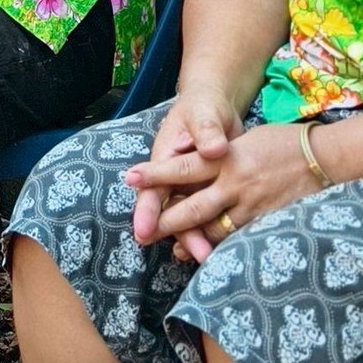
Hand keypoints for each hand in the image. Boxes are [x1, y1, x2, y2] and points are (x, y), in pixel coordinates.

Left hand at [126, 122, 315, 262]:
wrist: (319, 156)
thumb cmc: (278, 143)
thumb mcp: (242, 141)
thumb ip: (216, 156)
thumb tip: (188, 162)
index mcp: (225, 158)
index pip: (182, 167)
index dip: (155, 174)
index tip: (129, 177)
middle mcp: (234, 184)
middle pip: (192, 207)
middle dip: (164, 221)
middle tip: (141, 233)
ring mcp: (251, 206)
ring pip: (214, 229)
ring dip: (190, 240)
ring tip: (171, 250)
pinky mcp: (266, 222)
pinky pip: (239, 239)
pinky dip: (220, 247)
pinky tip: (207, 255)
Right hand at [127, 84, 242, 253]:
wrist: (214, 104)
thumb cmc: (203, 107)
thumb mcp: (203, 112)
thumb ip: (207, 130)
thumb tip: (212, 149)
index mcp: (166, 155)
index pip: (153, 186)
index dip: (148, 209)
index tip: (144, 231)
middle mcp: (175, 175)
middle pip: (172, 206)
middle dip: (178, 231)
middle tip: (186, 254)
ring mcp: (193, 184)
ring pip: (190, 214)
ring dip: (196, 235)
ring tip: (207, 258)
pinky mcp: (211, 189)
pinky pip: (208, 212)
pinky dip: (211, 229)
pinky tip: (219, 247)